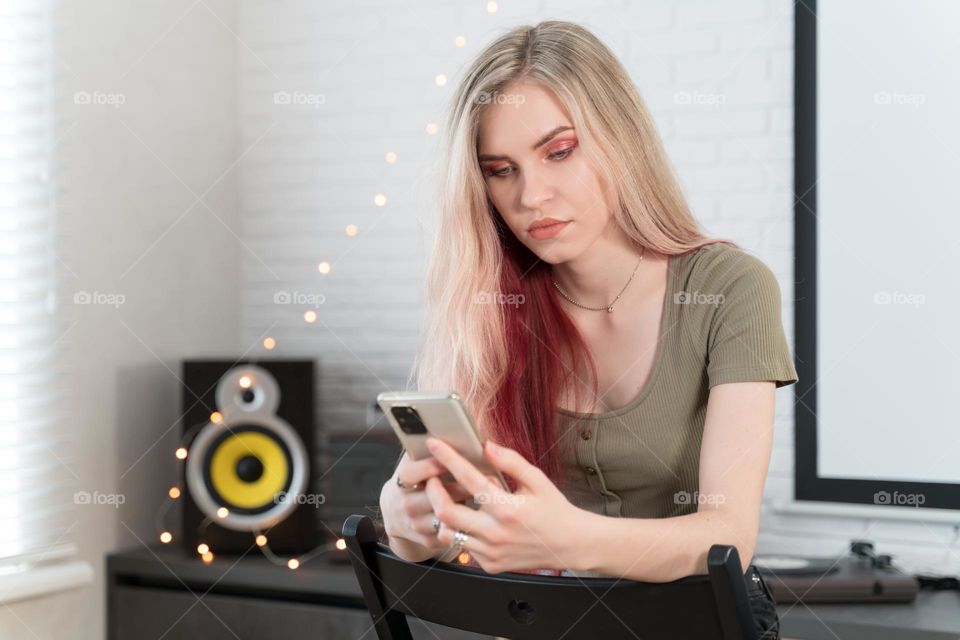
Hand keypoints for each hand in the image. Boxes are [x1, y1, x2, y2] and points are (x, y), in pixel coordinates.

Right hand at [380, 450, 474, 552]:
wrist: (396, 514)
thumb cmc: (413, 480)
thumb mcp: (411, 463)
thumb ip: (422, 449)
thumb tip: (440, 427)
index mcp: (400, 484)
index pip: (410, 474)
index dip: (429, 465)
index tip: (450, 458)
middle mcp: (405, 506)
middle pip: (433, 497)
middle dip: (458, 486)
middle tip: (481, 477)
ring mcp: (416, 525)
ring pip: (444, 516)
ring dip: (465, 504)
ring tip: (484, 494)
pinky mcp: (428, 541)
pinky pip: (450, 532)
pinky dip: (465, 522)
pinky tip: (478, 512)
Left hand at [423, 437, 584, 573]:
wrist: (570, 545)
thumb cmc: (554, 510)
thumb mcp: (537, 480)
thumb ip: (511, 462)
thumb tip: (487, 446)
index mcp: (507, 509)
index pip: (469, 479)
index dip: (448, 458)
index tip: (434, 444)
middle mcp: (496, 533)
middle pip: (446, 512)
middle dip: (433, 491)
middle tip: (432, 478)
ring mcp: (491, 552)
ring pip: (449, 534)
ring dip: (443, 514)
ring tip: (448, 499)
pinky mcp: (490, 565)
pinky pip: (463, 547)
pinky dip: (461, 532)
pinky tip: (469, 520)